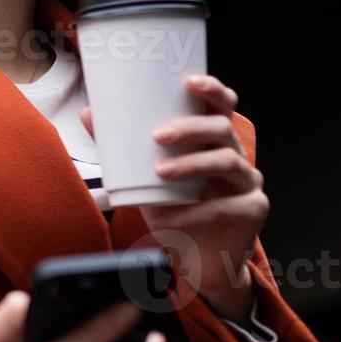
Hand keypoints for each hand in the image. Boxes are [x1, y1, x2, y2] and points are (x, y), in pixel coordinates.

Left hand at [80, 74, 267, 323]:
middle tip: (157, 136)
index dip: (212, 89)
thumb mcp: (142, 179)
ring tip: (160, 172)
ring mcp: (248, 182)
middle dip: (190, 127)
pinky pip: (228, 203)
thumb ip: (120, 148)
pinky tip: (175, 216)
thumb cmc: (172, 212)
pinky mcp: (252, 209)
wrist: (194, 260)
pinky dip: (197, 209)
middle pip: (222, 128)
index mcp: (213, 141)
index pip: (221, 106)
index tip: (189, 81)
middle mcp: (236, 156)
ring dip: (190, 164)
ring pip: (227, 160)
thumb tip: (88, 113)